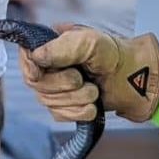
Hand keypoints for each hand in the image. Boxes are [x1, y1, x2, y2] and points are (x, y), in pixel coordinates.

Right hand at [19, 23, 158, 122]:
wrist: (132, 78)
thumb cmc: (112, 54)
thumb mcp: (89, 42)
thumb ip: (60, 47)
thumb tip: (35, 56)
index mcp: (50, 45)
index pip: (26, 59)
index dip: (32, 69)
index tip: (42, 74)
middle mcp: (48, 66)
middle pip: (37, 85)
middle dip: (64, 86)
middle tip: (83, 79)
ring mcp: (54, 88)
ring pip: (49, 102)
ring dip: (76, 99)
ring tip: (94, 90)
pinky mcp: (63, 107)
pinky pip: (60, 116)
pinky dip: (79, 112)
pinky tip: (92, 105)